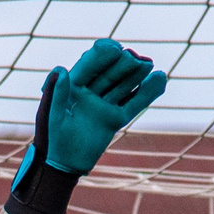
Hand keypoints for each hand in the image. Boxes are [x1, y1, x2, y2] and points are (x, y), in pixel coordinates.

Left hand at [37, 38, 165, 174]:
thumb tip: (60, 69)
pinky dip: (147, 93)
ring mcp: (105, 104)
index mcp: (73, 86)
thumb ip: (57, 94)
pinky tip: (160, 79)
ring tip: (147, 63)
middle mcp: (91, 92)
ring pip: (124, 85)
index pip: (89, 65)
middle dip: (122, 63)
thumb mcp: (53, 117)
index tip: (114, 48)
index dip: (102, 55)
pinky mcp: (116, 118)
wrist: (65, 165)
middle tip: (132, 58)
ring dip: (136, 73)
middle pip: (110, 72)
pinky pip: (134, 103)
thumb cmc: (54, 141)